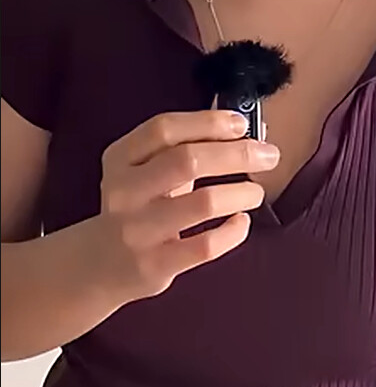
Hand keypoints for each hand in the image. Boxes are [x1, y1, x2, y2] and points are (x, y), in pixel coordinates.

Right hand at [93, 110, 279, 302]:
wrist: (98, 264)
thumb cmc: (137, 205)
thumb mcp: (144, 169)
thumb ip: (183, 146)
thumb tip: (240, 127)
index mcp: (121, 158)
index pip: (164, 128)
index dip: (207, 122)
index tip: (241, 124)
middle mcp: (125, 191)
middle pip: (188, 160)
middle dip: (236, 153)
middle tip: (267, 155)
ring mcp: (138, 229)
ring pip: (202, 203)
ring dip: (240, 192)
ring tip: (256, 191)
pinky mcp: (154, 264)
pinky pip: (206, 245)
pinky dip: (233, 231)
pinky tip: (242, 222)